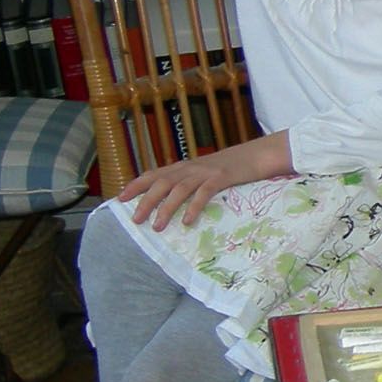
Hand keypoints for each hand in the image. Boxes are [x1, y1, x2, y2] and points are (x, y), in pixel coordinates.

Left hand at [119, 132, 290, 229]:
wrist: (260, 154)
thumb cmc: (233, 167)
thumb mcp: (206, 172)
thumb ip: (189, 181)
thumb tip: (170, 200)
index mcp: (185, 166)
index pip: (154, 173)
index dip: (136, 185)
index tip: (120, 198)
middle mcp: (191, 167)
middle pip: (161, 182)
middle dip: (145, 201)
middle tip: (135, 220)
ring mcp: (206, 171)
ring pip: (179, 188)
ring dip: (165, 208)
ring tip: (157, 226)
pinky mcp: (222, 177)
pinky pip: (203, 192)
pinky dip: (193, 207)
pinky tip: (187, 221)